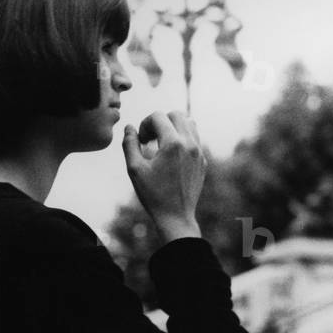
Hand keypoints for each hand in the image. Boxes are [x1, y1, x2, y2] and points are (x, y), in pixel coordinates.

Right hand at [122, 111, 205, 246]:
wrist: (176, 217)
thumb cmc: (153, 195)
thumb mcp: (134, 169)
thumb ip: (130, 144)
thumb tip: (129, 127)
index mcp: (173, 143)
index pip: (158, 116)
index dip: (144, 124)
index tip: (140, 140)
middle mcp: (189, 143)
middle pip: (176, 114)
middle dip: (160, 121)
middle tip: (150, 139)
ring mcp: (199, 152)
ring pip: (189, 123)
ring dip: (173, 128)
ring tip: (161, 144)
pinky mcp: (202, 161)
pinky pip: (194, 139)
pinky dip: (182, 139)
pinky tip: (171, 156)